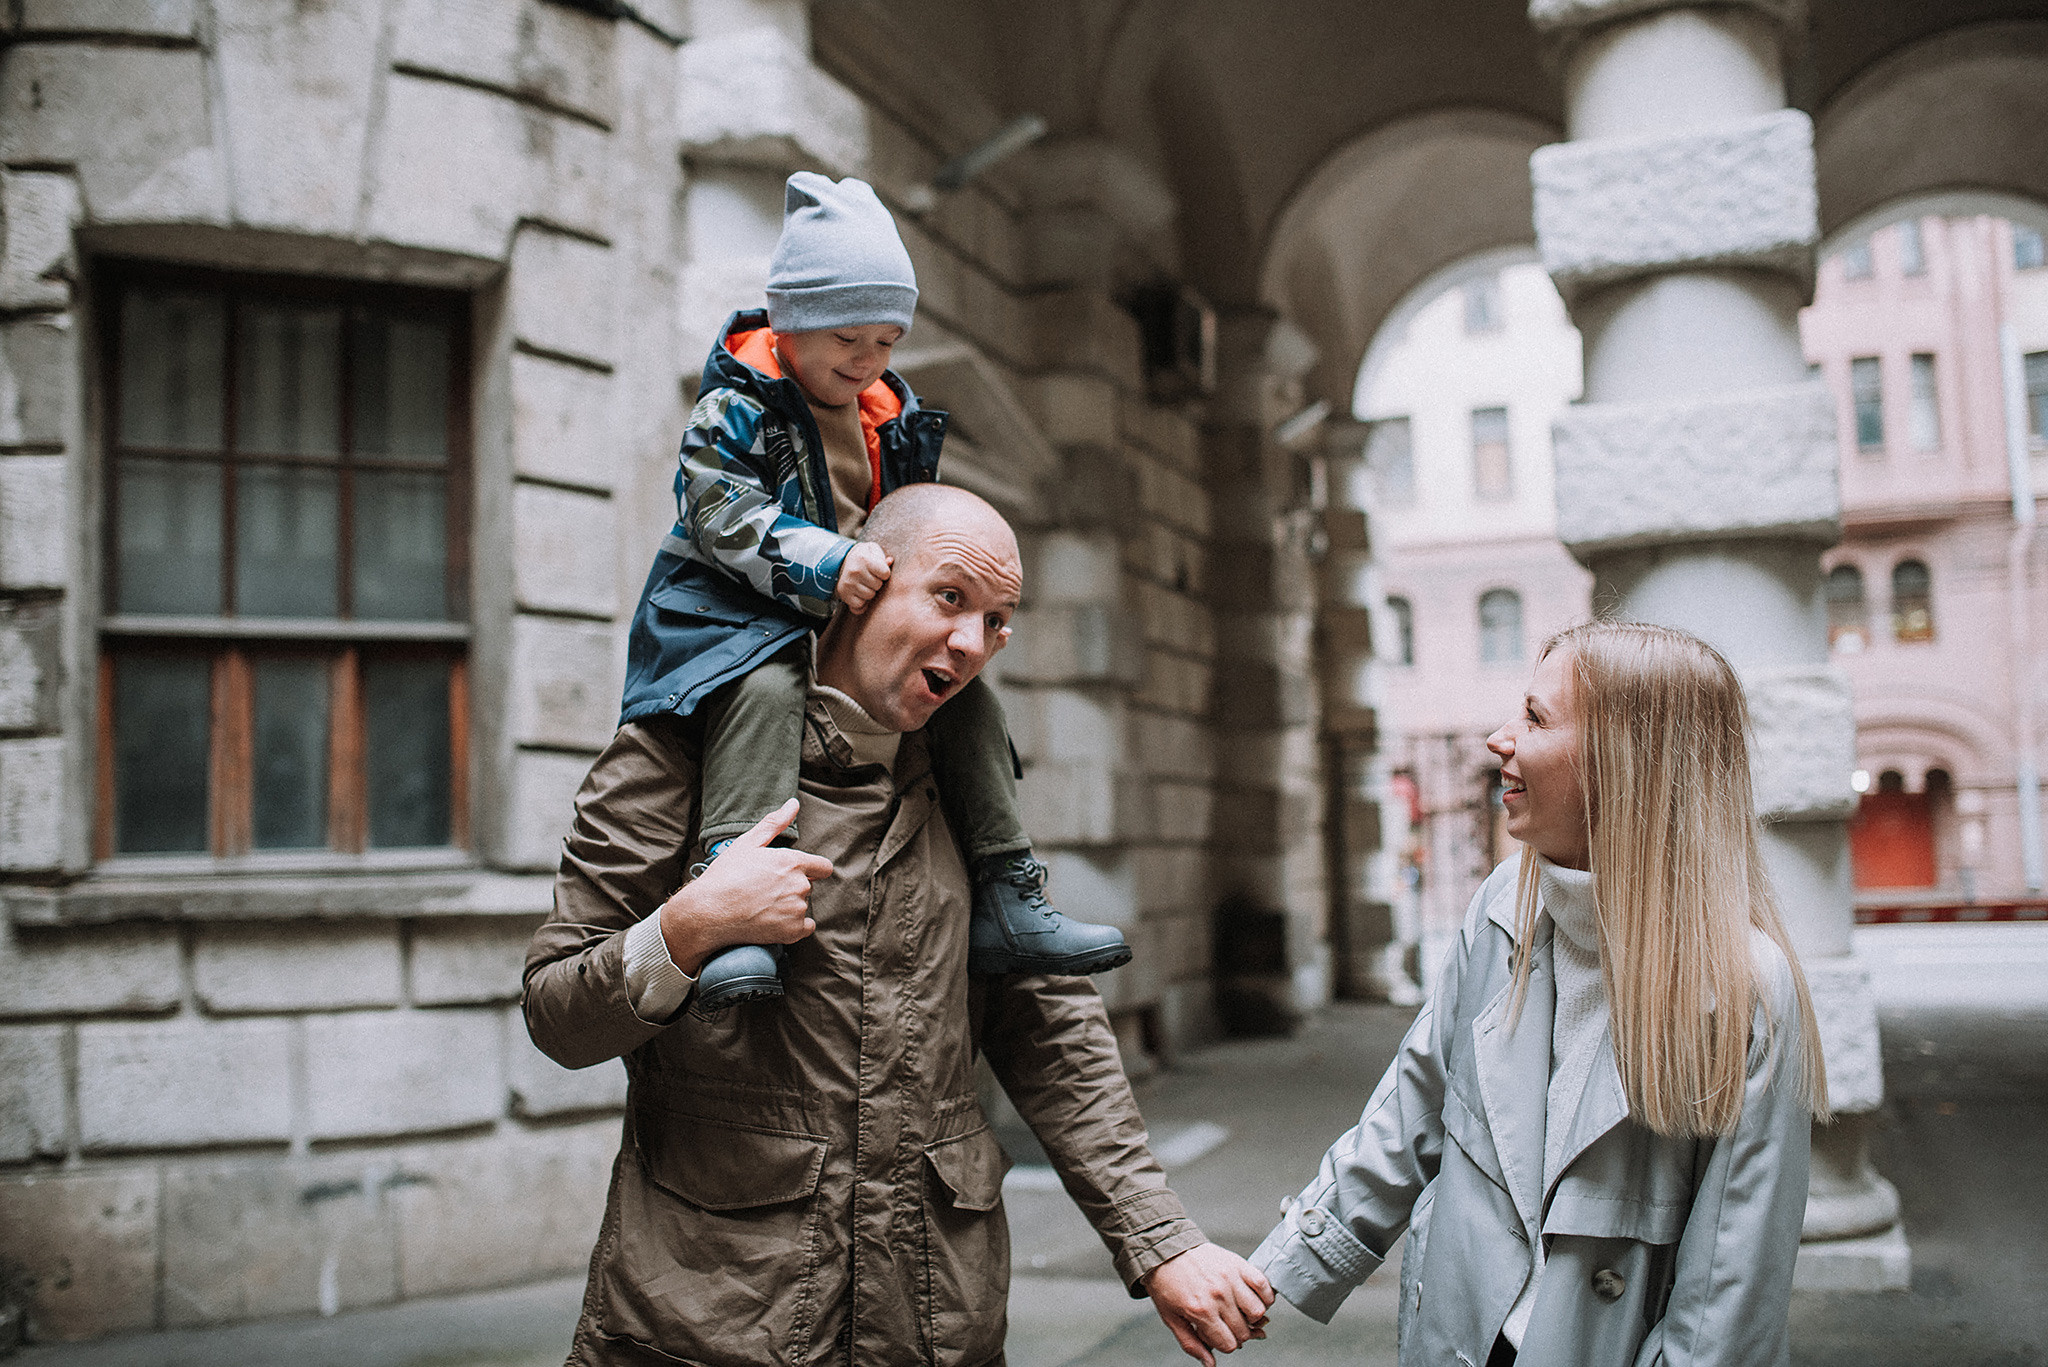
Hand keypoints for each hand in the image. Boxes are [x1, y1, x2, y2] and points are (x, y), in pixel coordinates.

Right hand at [657, 800, 832, 972]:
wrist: (708, 912)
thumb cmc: (725, 875)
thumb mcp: (748, 843)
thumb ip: (775, 823)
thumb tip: (793, 804)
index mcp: (793, 862)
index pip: (823, 867)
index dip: (811, 870)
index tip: (794, 874)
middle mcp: (800, 886)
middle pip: (809, 886)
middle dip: (793, 886)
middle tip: (766, 889)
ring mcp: (797, 910)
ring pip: (803, 906)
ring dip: (790, 906)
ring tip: (763, 905)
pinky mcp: (792, 932)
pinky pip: (805, 927)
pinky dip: (792, 926)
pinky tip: (772, 921)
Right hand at [835, 542, 891, 613]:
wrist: (844, 561)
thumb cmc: (865, 557)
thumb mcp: (873, 551)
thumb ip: (883, 557)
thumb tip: (890, 561)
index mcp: (864, 559)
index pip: (885, 573)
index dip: (884, 573)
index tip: (878, 570)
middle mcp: (855, 571)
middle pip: (878, 585)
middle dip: (877, 582)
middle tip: (870, 577)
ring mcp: (848, 583)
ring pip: (870, 596)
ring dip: (870, 591)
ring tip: (864, 583)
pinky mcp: (843, 593)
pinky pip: (860, 604)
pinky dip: (861, 600)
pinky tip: (858, 591)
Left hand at [1144, 1242, 1274, 1365]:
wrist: (1165, 1251)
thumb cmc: (1167, 1286)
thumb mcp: (1171, 1319)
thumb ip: (1192, 1344)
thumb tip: (1210, 1365)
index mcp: (1201, 1311)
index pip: (1229, 1344)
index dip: (1225, 1344)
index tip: (1219, 1335)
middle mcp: (1218, 1296)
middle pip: (1244, 1331)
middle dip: (1237, 1333)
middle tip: (1227, 1323)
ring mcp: (1230, 1278)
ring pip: (1258, 1311)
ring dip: (1252, 1316)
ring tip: (1240, 1311)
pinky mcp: (1238, 1264)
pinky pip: (1264, 1285)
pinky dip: (1265, 1296)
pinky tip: (1254, 1298)